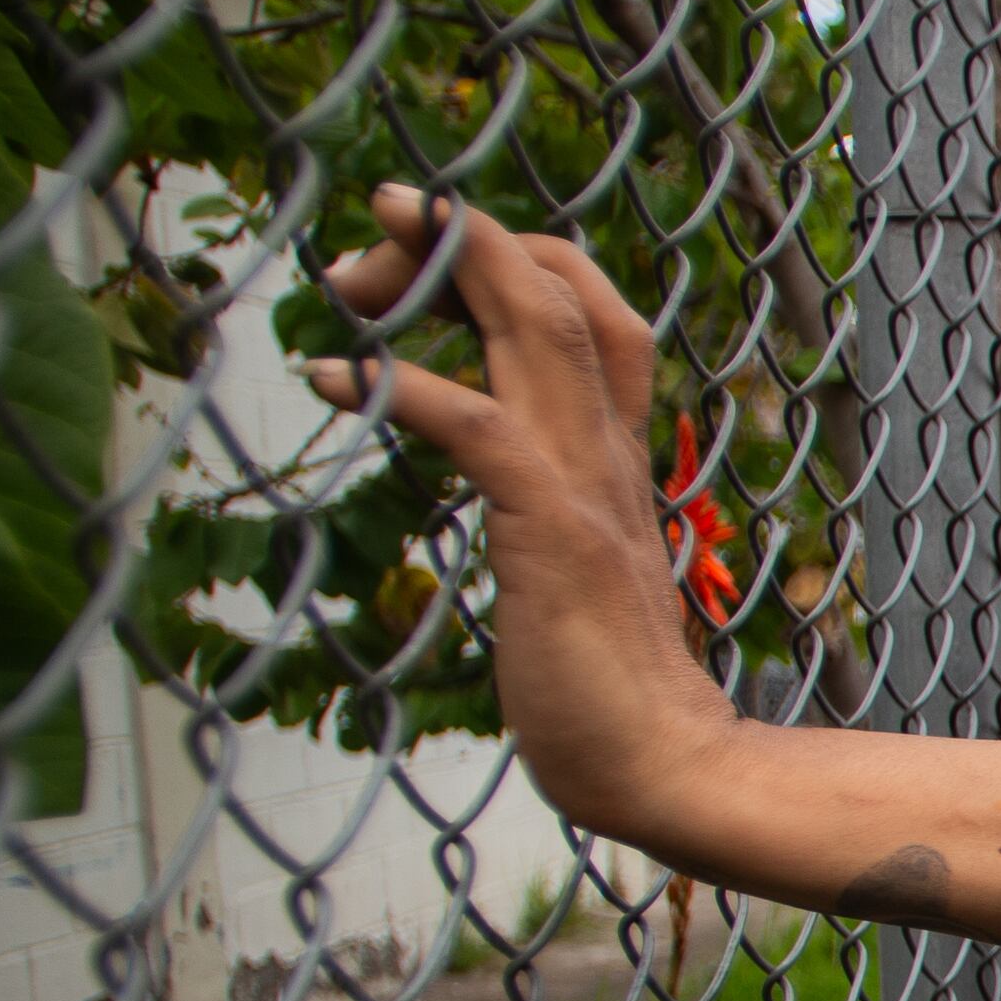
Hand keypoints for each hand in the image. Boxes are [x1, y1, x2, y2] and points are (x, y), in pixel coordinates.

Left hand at [301, 185, 720, 835]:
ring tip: (352, 266)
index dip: (509, 259)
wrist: (666, 764)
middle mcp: (604, 450)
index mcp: (611, 455)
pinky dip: (401, 386)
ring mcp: (584, 484)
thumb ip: (548, 517)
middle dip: (467, 237)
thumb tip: (507, 508)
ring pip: (535, 325)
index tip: (420, 264)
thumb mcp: (574, 569)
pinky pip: (476, 427)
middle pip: (559, 287)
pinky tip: (333, 374)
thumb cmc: (612, 692)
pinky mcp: (552, 530)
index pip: (585, 311)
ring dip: (444, 269)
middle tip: (375, 244)